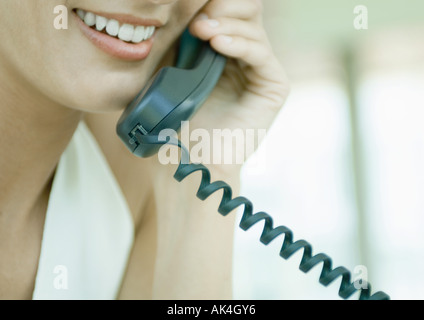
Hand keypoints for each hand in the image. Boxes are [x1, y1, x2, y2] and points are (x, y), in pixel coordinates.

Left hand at [185, 0, 289, 175]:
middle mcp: (245, 54)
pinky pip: (261, 53)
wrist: (195, 158)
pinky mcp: (273, 84)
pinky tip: (218, 44)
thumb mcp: (176, 72)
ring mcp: (261, 68)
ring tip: (200, 30)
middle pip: (245, 9)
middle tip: (196, 17)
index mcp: (223, 48)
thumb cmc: (181, 119)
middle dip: (221, 6)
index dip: (210, 4)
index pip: (225, 9)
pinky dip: (240, 44)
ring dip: (224, 23)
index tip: (187, 5)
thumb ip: (185, 39)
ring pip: (252, 26)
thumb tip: (187, 8)